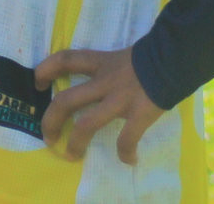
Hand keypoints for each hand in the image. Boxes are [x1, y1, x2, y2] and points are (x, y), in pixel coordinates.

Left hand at [35, 46, 165, 165]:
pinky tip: (128, 159)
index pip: (65, 59)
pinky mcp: (139, 114)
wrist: (177, 56)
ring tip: (71, 155)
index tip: (36, 81)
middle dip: (51, 120)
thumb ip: (111, 67)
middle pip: (66, 100)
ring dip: (76, 142)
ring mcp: (120, 99)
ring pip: (87, 123)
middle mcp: (105, 80)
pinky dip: (125, 151)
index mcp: (101, 62)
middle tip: (47, 136)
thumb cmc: (153, 54)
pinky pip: (127, 138)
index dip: (45, 69)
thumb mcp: (124, 55)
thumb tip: (103, 79)